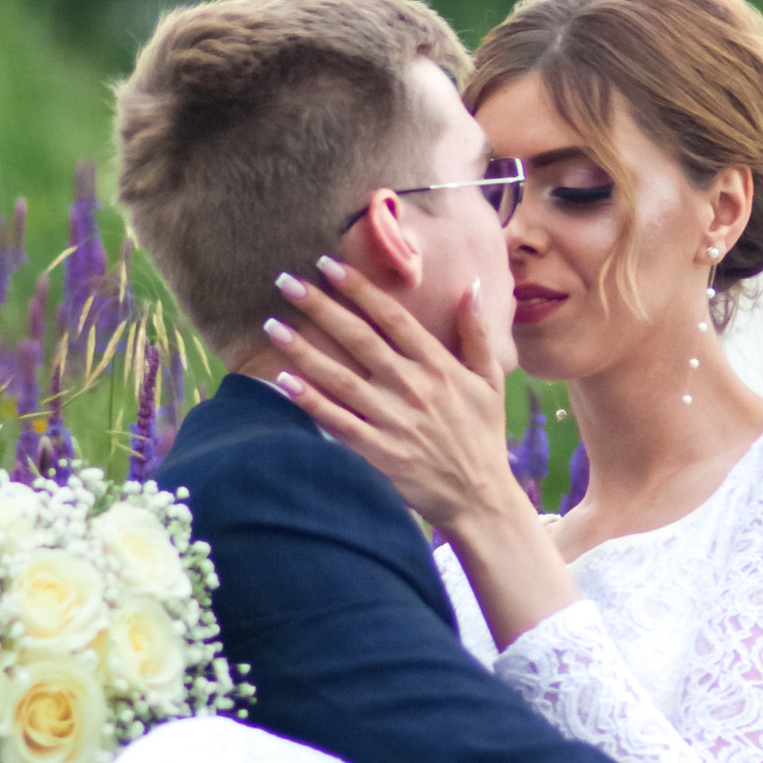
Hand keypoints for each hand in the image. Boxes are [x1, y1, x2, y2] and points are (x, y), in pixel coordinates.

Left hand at [264, 257, 512, 540]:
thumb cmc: (483, 436)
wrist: (479, 497)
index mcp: (438, 365)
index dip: (359, 289)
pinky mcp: (377, 452)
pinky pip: (337, 421)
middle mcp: (412, 387)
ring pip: (339, 377)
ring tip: (272, 326)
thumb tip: (472, 286)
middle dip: (320, 307)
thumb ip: (477, 333)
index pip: (392, 317)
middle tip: (285, 282)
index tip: (328, 265)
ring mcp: (392, 420)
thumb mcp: (491, 381)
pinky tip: (282, 381)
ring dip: (303, 350)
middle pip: (358, 339)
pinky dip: (309, 402)